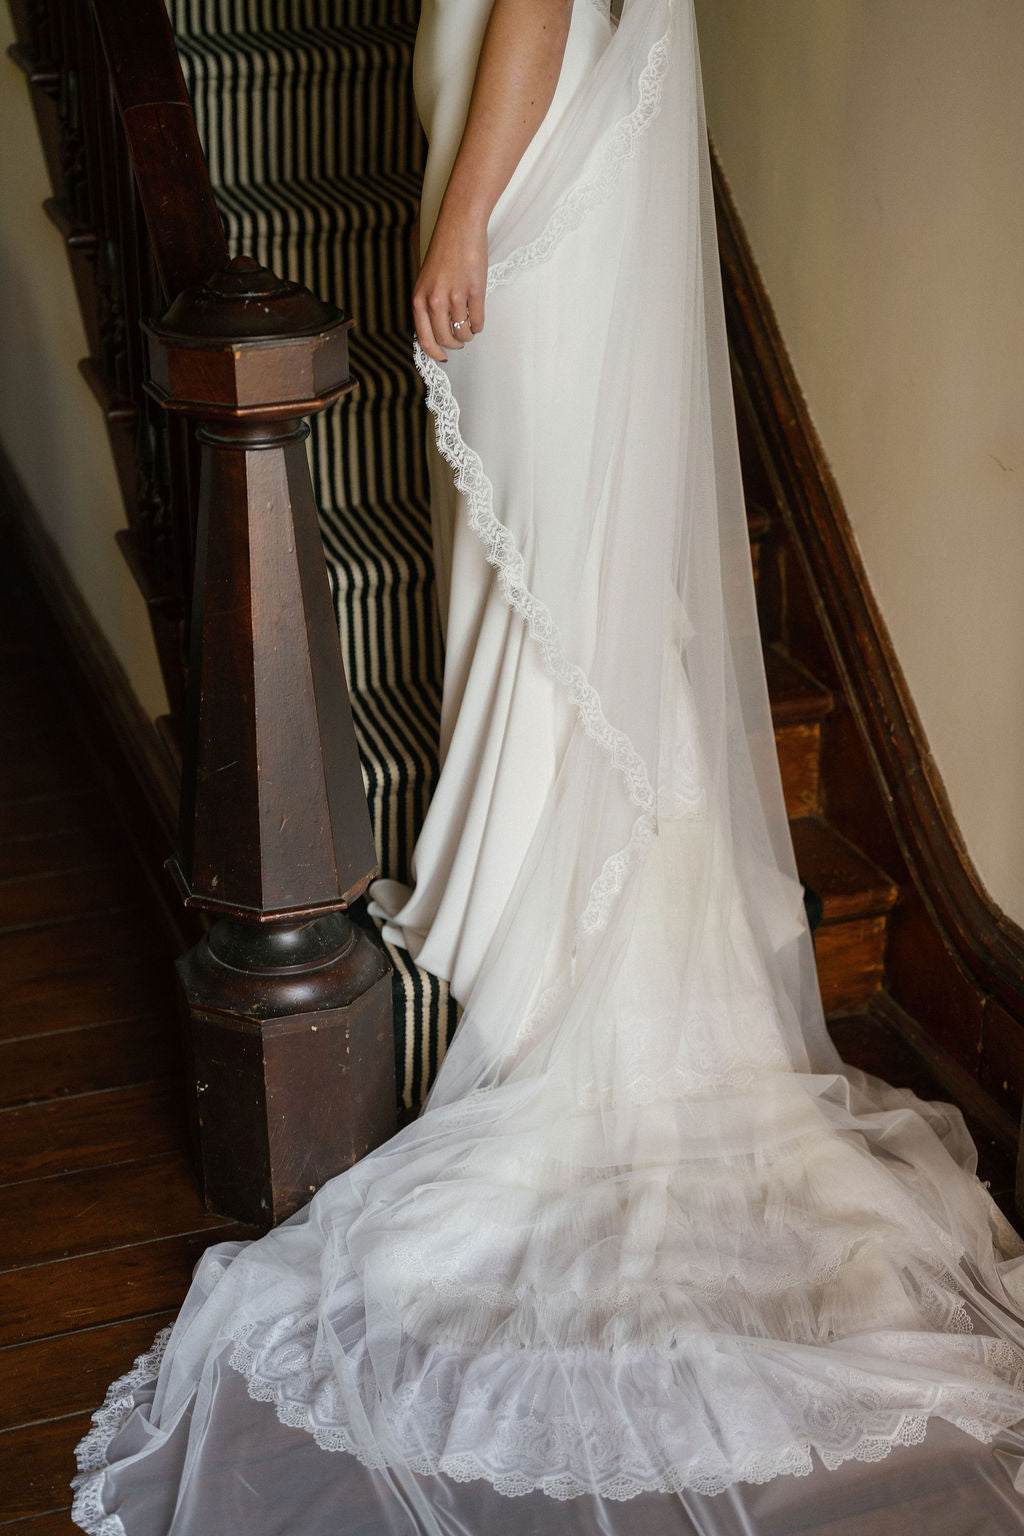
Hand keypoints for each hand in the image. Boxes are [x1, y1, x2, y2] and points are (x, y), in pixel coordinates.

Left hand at [412, 205, 486, 362]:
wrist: (459, 228)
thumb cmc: (443, 252)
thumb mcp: (426, 281)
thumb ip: (427, 305)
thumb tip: (435, 332)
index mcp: (419, 299)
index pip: (425, 339)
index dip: (435, 352)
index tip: (442, 357)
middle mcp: (435, 301)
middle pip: (446, 339)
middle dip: (454, 345)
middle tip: (460, 341)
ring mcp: (455, 297)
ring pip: (463, 333)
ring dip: (468, 334)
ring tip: (469, 328)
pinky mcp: (474, 292)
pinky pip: (478, 321)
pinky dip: (478, 325)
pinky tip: (477, 318)